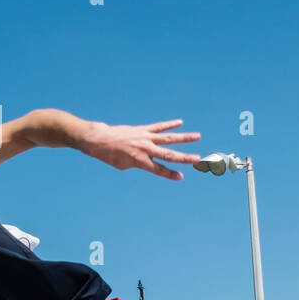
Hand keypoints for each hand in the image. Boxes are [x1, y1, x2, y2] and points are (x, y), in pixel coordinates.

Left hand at [81, 120, 201, 179]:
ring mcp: (145, 138)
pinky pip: (158, 127)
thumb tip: (148, 161)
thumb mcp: (123, 166)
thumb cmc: (110, 155)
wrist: (100, 139)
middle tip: (198, 158)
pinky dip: (169, 125)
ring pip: (169, 138)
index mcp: (140, 161)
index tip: (181, 176)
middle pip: (169, 154)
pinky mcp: (143, 129)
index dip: (170, 174)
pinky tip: (179, 122)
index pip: (159, 169)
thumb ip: (138, 164)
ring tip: (197, 136)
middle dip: (184, 157)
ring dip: (184, 137)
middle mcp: (145, 149)